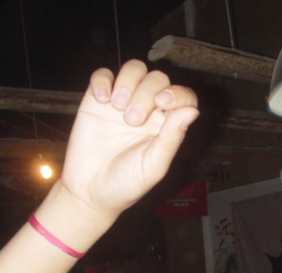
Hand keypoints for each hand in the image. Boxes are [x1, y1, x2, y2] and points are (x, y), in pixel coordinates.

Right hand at [57, 59, 198, 220]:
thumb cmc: (126, 184)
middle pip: (157, 79)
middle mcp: (148, 110)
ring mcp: (122, 103)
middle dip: (146, 92)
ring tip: (117, 106)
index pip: (183, 97)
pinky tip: (101, 99)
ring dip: (128, 81)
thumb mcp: (153, 166)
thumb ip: (171, 138)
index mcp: (166, 126)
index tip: (163, 102)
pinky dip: (103, 80)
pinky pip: (103, 74)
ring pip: (134, 69)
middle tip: (132, 120)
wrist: (89, 192)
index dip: (177, 92)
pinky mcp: (96, 100)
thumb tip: (192, 111)